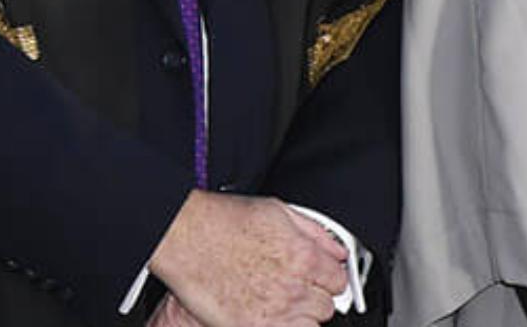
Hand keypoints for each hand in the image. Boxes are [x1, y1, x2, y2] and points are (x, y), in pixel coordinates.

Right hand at [149, 190, 350, 325]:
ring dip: (299, 317)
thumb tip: (337, 250)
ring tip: (281, 304)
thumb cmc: (224, 222)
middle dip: (313, 298)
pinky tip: (268, 316)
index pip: (339, 281)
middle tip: (295, 288)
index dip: (328, 278)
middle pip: (325, 308)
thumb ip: (316, 233)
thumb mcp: (279, 212)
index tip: (319, 278)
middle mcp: (293, 288)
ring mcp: (273, 313)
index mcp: (304, 258)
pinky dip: (280, 326)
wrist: (186, 237)